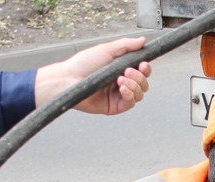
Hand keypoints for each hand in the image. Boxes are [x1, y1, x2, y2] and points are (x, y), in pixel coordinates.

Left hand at [34, 37, 150, 114]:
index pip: (141, 71)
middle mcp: (121, 83)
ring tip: (120, 79)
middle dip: (139, 77)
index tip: (143, 64)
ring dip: (134, 85)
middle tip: (127, 71)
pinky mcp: (114, 107)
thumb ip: (126, 45)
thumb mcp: (106, 50)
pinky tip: (122, 88)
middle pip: (143, 84)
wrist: (69, 79)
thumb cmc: (82, 64)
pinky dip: (130, 95)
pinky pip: (130, 103)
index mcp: (120, 69)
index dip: (145, 69)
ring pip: (139, 94)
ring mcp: (118, 96)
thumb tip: (142, 41)